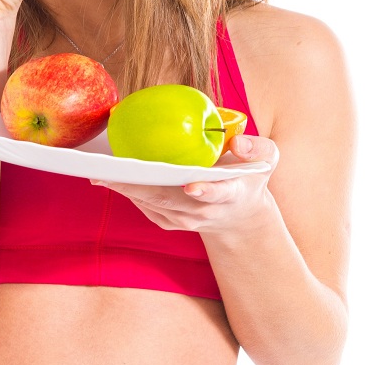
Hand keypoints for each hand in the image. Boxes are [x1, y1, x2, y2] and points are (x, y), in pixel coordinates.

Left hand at [94, 135, 280, 233]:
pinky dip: (124, 190)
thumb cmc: (249, 178)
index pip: (218, 194)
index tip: (192, 186)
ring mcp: (183, 219)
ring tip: (98, 171)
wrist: (238, 215)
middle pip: (167, 199)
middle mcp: (203, 211)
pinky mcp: (166, 221)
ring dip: (122, 188)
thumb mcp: (266, 159)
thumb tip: (237, 144)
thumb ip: (257, 149)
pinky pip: (142, 204)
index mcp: (229, 194)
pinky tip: (106, 175)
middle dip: (137, 186)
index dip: (205, 191)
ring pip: (149, 203)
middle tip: (109, 172)